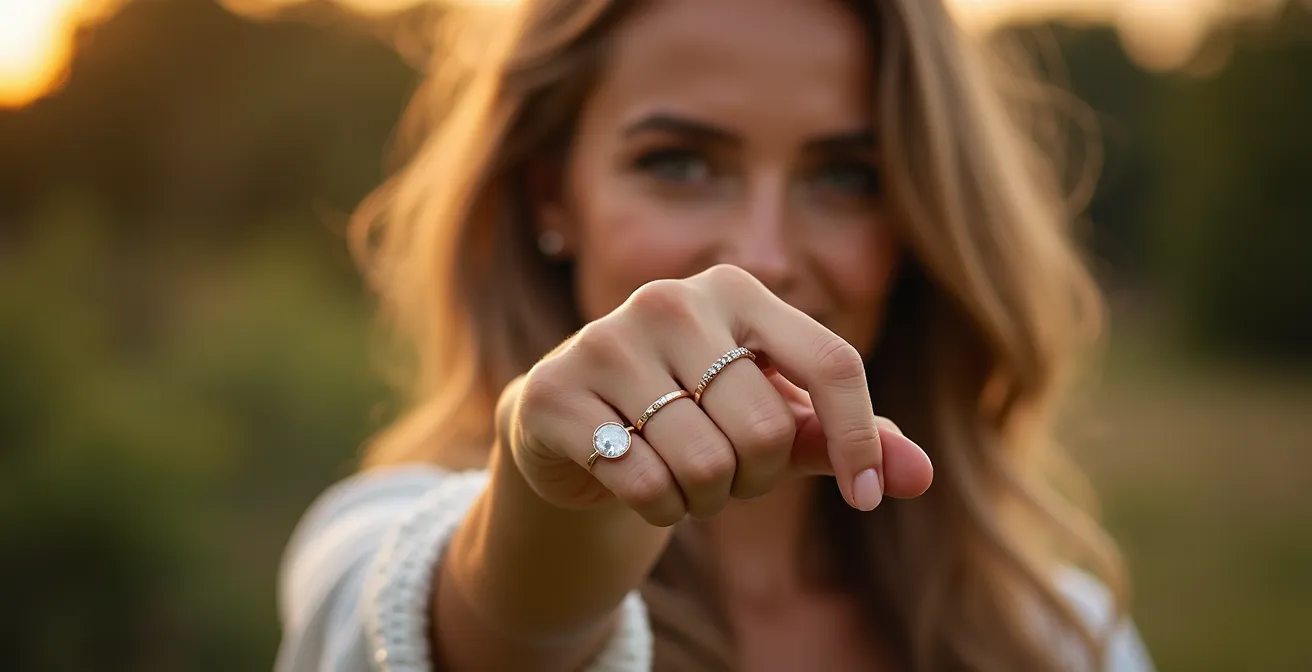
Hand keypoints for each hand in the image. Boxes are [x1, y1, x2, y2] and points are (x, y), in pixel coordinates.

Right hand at [500, 265, 932, 525]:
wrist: (575, 428)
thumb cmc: (693, 415)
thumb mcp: (772, 420)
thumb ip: (841, 438)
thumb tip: (919, 476)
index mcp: (734, 288)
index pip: (831, 361)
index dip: (861, 439)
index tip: (868, 496)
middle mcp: (669, 300)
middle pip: (766, 431)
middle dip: (757, 479)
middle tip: (727, 472)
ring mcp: (604, 342)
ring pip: (704, 465)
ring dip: (705, 499)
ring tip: (681, 476)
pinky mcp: (554, 394)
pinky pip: (645, 484)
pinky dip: (658, 509)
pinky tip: (637, 483)